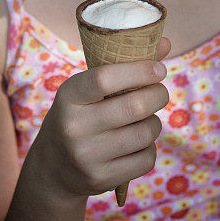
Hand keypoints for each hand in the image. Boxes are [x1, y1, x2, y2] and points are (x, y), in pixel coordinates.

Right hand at [30, 37, 171, 200]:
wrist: (53, 167)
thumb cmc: (80, 114)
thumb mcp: (88, 89)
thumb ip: (124, 66)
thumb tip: (166, 41)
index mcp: (69, 96)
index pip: (106, 78)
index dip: (139, 70)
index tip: (159, 69)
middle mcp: (74, 126)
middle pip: (134, 107)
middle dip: (158, 95)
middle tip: (160, 92)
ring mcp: (87, 156)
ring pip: (145, 133)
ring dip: (155, 122)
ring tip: (146, 118)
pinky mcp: (101, 179)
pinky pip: (146, 159)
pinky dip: (150, 148)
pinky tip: (138, 143)